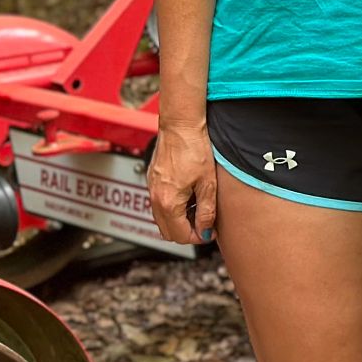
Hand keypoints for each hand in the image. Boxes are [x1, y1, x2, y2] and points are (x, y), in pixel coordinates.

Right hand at [147, 121, 216, 243]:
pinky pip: (159, 204)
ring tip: (198, 206)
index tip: (209, 231)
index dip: (197, 237)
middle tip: (204, 222)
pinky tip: (188, 195)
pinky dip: (172, 207)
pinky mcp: (152, 180)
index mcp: (168, 202)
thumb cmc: (195, 148)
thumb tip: (206, 231)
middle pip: (167, 232)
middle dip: (186, 232)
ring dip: (179, 220)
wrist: (180, 125)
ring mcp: (151, 189)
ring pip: (162, 219)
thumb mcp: (208, 183)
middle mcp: (155, 198)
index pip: (180, 235)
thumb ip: (206, 211)